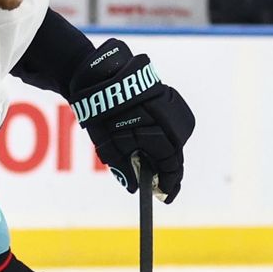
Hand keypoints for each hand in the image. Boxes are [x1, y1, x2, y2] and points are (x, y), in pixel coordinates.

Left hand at [68, 39, 194, 202]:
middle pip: (176, 153)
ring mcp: (170, 107)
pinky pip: (170, 124)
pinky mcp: (166, 97)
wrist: (97, 75)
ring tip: (152, 165)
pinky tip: (149, 143)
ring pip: (174, 139)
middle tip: (158, 184)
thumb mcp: (107, 145)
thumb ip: (123, 167)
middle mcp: (170, 121)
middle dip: (167, 170)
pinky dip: (162, 137)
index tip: (164, 196)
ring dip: (165, 153)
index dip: (169, 183)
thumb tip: (135, 187)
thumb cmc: (99, 112)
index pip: (171, 166)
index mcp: (158, 135)